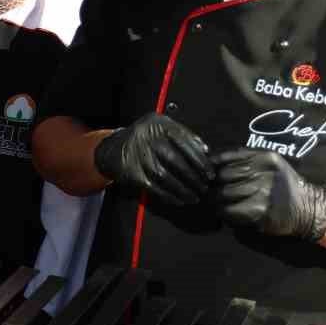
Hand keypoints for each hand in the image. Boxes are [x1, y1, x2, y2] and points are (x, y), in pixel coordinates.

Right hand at [92, 113, 212, 206]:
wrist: (114, 148)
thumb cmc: (146, 138)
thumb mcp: (163, 127)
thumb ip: (184, 136)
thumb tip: (206, 152)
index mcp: (158, 124)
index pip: (184, 142)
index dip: (199, 159)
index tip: (210, 172)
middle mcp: (145, 137)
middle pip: (174, 159)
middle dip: (192, 176)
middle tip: (204, 187)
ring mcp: (136, 155)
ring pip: (163, 175)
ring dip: (181, 189)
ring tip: (194, 197)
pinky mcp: (131, 172)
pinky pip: (152, 186)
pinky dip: (167, 195)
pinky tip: (179, 200)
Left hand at [209, 149, 325, 241]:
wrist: (308, 208)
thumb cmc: (284, 184)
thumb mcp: (269, 163)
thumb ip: (245, 159)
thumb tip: (210, 160)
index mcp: (265, 157)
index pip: (227, 157)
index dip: (212, 165)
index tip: (205, 172)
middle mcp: (264, 172)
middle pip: (223, 175)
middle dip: (212, 184)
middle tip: (207, 190)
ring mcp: (262, 192)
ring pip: (224, 193)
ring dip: (216, 200)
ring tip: (216, 202)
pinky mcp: (260, 211)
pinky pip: (231, 210)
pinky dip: (224, 212)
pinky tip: (227, 212)